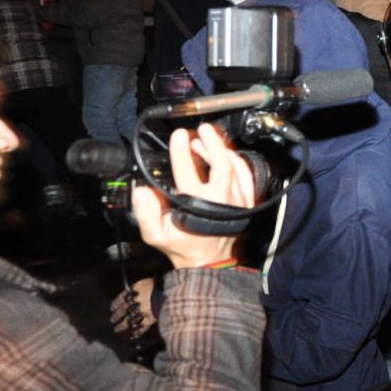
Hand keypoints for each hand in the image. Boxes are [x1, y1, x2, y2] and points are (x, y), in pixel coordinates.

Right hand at [132, 125, 258, 269]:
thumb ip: (146, 213)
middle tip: (200, 129)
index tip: (178, 136)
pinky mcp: (246, 202)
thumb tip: (143, 190)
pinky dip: (238, 162)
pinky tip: (228, 154)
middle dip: (211, 143)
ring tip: (205, 140)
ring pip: (234, 168)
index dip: (182, 152)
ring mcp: (238, 200)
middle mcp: (223, 199)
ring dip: (220, 151)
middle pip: (221, 164)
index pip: (189, 171)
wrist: (208, 260)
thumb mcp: (156, 234)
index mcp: (200, 204)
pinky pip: (247, 176)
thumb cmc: (183, 245)